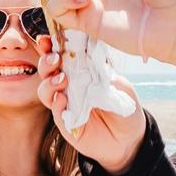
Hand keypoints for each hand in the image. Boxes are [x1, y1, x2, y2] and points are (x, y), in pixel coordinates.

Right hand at [35, 34, 145, 173]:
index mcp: (80, 71)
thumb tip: (87, 60)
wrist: (130, 136)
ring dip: (49, 83)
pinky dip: (56, 105)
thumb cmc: (123, 105)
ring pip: (45, 91)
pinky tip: (63, 100)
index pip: (61, 55)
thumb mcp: (118, 84)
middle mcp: (68, 86)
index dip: (51, 46)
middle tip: (55, 59)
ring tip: (61, 80)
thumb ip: (102, 72)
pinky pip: (55, 113)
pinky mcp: (66, 124)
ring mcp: (65, 105)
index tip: (47, 39)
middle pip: (47, 71)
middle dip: (46, 62)